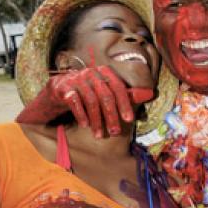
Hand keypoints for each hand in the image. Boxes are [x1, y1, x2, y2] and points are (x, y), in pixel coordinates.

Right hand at [16, 66, 153, 137]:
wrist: (57, 90)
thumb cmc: (86, 93)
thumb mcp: (106, 93)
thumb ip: (126, 94)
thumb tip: (150, 94)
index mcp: (104, 72)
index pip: (118, 87)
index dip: (125, 104)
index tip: (130, 120)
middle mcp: (90, 72)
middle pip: (105, 95)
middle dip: (112, 116)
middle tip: (115, 132)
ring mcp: (76, 79)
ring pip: (91, 101)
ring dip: (96, 120)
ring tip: (99, 135)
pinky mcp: (62, 87)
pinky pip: (74, 102)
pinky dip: (81, 115)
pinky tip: (85, 126)